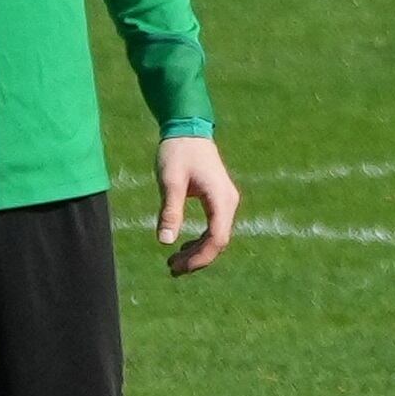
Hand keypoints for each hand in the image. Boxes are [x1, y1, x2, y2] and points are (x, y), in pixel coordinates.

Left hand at [155, 136, 240, 276]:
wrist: (187, 127)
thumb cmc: (177, 151)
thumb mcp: (170, 181)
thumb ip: (170, 211)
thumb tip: (165, 241)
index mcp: (221, 198)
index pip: (217, 238)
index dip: (200, 257)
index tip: (178, 266)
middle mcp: (229, 201)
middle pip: (219, 241)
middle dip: (197, 258)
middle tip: (171, 268)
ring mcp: (226, 200)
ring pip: (217, 236)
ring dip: (198, 251)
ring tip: (174, 262)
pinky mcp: (219, 199)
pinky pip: (214, 227)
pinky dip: (200, 239)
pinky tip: (183, 247)